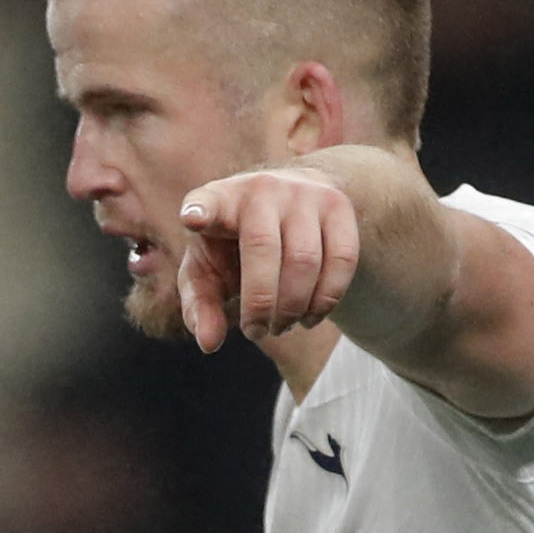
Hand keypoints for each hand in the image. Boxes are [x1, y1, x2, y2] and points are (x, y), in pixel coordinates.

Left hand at [174, 163, 361, 350]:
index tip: (192, 218)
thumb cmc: (234, 248)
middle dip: (260, 304)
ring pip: (305, 260)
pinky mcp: (338, 206)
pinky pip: (341, 261)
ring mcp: (304, 193)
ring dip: (293, 308)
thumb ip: (200, 307)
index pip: (209, 202)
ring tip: (281, 326)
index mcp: (220, 201)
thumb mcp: (208, 274)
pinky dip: (326, 300)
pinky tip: (309, 317)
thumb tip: (209, 343)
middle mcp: (262, 189)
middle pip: (263, 250)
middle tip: (256, 332)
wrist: (291, 206)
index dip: (202, 210)